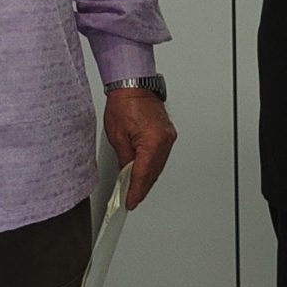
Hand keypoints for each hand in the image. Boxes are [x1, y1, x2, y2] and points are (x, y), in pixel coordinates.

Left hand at [102, 89, 177, 207]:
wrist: (133, 85)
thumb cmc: (124, 103)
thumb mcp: (117, 137)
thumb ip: (124, 160)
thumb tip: (126, 175)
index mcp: (152, 142)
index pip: (143, 175)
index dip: (136, 191)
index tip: (131, 201)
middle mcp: (164, 140)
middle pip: (153, 173)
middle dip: (142, 187)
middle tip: (131, 198)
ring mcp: (168, 137)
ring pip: (158, 166)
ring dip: (147, 177)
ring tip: (135, 188)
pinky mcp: (168, 134)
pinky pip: (161, 156)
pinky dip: (152, 165)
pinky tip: (144, 171)